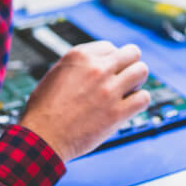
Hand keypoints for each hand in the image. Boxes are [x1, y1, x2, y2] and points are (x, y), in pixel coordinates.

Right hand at [19, 41, 150, 161]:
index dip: (110, 60)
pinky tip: (128, 106)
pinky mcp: (117, 113)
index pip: (110, 47)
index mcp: (80, 56)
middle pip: (132, 53)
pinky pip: (143, 98)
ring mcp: (109, 90)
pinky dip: (139, 101)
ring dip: (137, 80)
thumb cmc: (44, 110)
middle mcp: (97, 69)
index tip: (105, 72)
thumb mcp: (56, 73)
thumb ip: (80, 65)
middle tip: (122, 78)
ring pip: (141, 71)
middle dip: (129, 64)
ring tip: (128, 90)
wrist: (41, 139)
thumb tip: (101, 61)